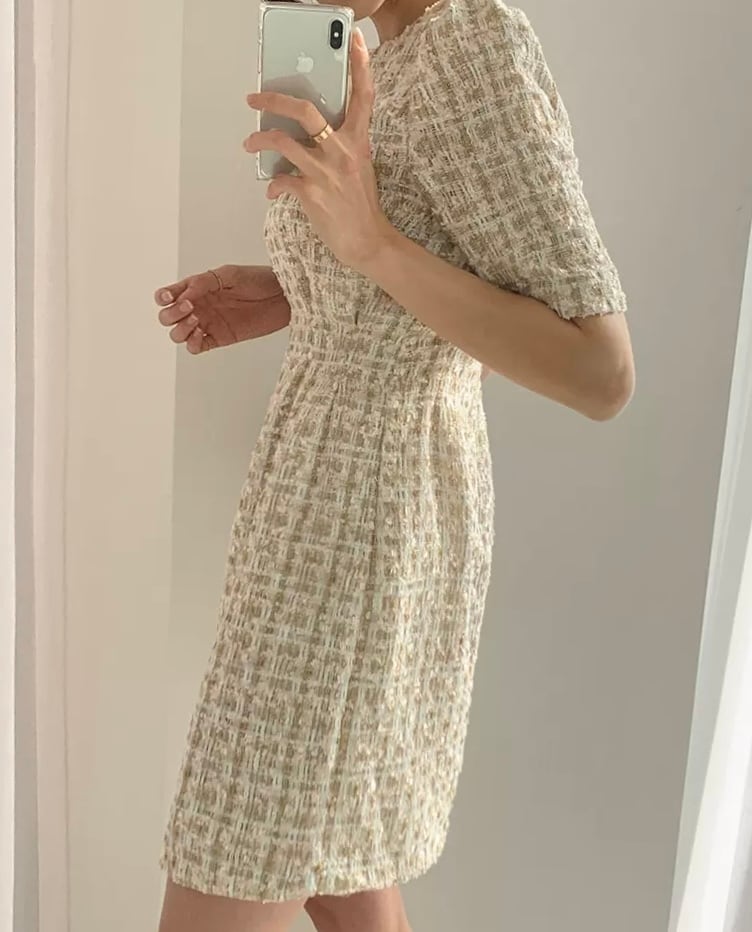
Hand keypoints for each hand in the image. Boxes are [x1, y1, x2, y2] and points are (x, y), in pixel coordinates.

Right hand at [154, 264, 290, 353]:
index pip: (167, 295)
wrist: (282, 297)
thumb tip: (183, 296)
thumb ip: (204, 283)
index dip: (162, 297)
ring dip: (181, 329)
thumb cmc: (258, 280)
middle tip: (191, 308)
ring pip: (178, 334)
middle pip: (167, 317)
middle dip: (172, 314)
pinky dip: (192, 344)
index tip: (170, 297)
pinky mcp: (220, 339)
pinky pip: (196, 347)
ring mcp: (208, 324)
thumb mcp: (229, 274)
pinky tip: (201, 334)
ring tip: (198, 320)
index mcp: (196, 288)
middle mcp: (199, 306)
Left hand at [244, 28, 396, 274]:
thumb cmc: (360, 205)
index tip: (355, 40)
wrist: (367, 241)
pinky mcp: (312, 193)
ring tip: (250, 144)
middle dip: (273, 99)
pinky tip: (272, 189)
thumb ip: (341, 146)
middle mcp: (342, 151)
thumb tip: (309, 134)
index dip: (360, 66)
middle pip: (305, 111)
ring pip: (283, 142)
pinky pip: (282, 180)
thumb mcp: (359, 167)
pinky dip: (273, 184)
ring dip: (259, 140)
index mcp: (358, 141)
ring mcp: (326, 172)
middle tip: (254, 98)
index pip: (363, 96)